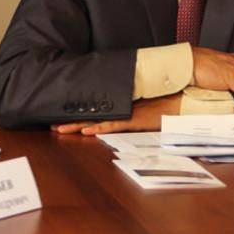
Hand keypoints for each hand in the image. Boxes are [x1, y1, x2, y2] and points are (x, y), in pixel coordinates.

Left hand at [52, 94, 182, 135]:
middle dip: (70, 120)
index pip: (94, 110)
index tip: (60, 116)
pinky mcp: (135, 121)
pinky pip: (114, 126)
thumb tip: (116, 113)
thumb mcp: (143, 106)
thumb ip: (130, 109)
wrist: (182, 101)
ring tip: (59, 130)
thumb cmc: (165, 103)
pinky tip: (86, 132)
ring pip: (97, 121)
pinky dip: (100, 129)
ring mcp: (126, 114)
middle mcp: (120, 108)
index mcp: (120, 105)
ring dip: (77, 126)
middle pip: (90, 114)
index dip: (77, 113)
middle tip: (51, 125)